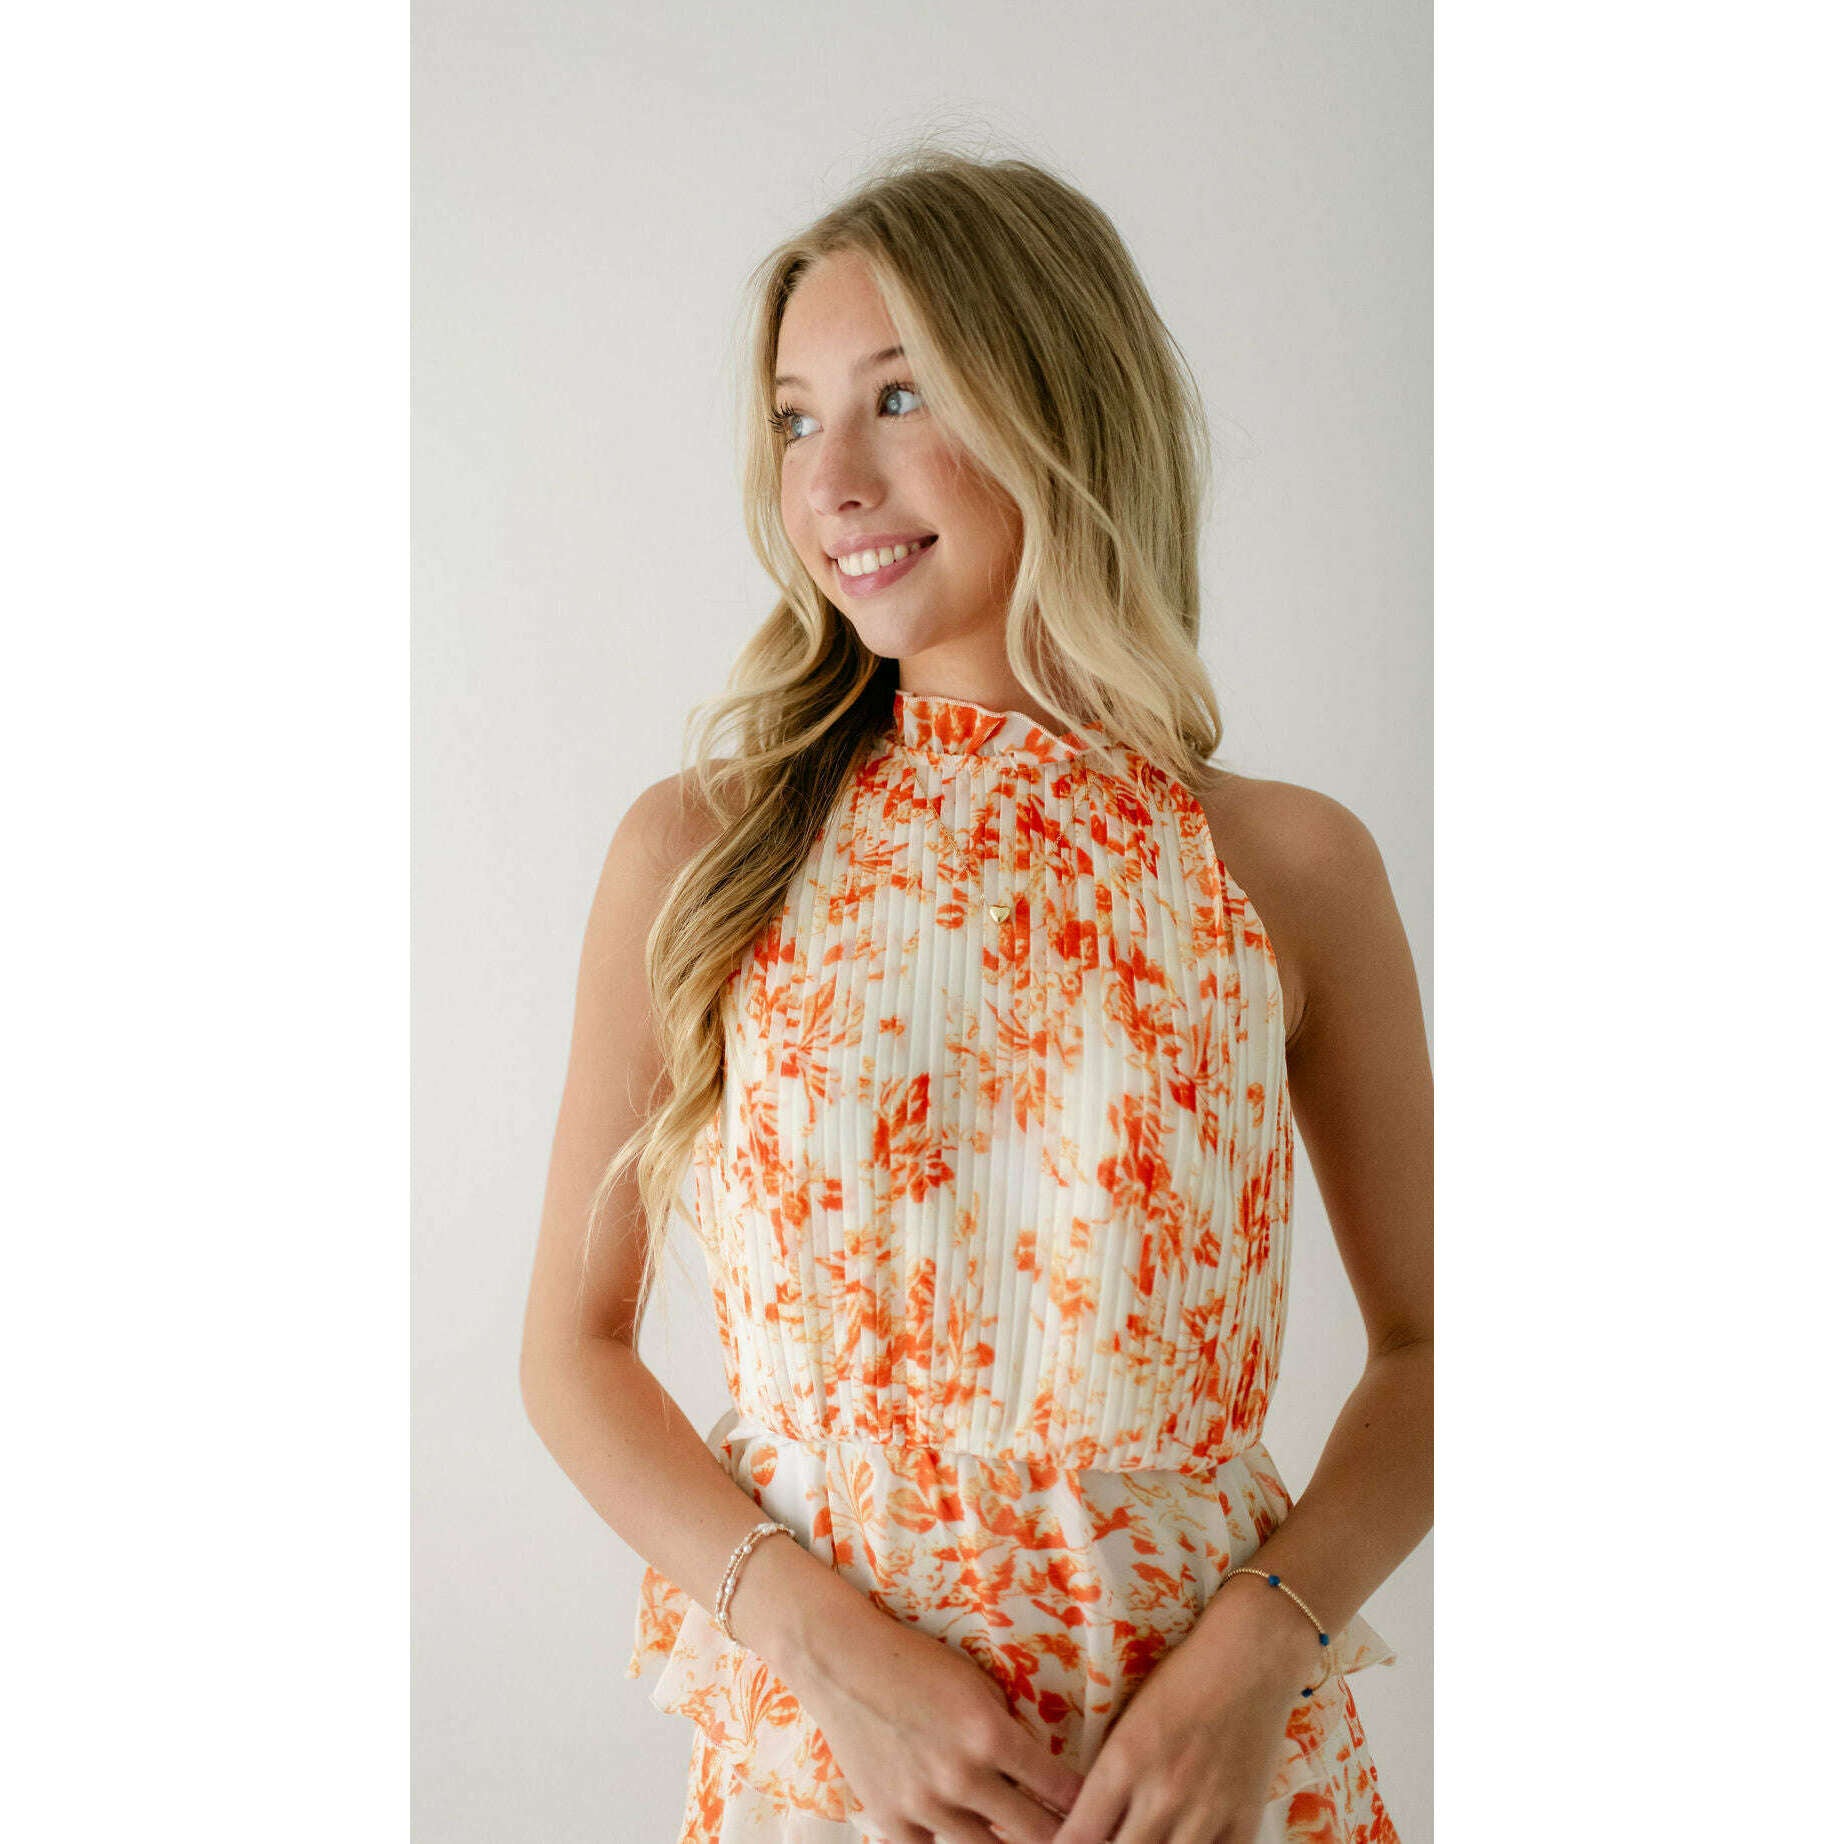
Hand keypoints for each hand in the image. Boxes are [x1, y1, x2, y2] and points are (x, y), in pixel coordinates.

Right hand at [795, 1608, 1086, 1843]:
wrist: (845, 1662)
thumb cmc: (917, 1663)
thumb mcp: (977, 1685)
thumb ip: (1008, 1731)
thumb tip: (1039, 1774)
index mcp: (990, 1734)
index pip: (1059, 1789)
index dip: (1087, 1806)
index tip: (1101, 1814)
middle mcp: (961, 1777)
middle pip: (1033, 1834)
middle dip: (1060, 1838)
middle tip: (1076, 1838)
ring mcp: (924, 1805)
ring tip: (1023, 1839)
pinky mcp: (892, 1820)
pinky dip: (952, 1843)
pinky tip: (965, 1835)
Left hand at [1048, 1581, 1321, 1842]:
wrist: (1248, 1658)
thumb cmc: (1181, 1678)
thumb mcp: (1129, 1720)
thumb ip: (1109, 1776)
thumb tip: (1088, 1825)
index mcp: (1124, 1761)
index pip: (1079, 1836)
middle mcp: (1162, 1793)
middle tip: (1110, 1840)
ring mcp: (1206, 1812)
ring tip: (1147, 1840)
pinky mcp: (1244, 1821)